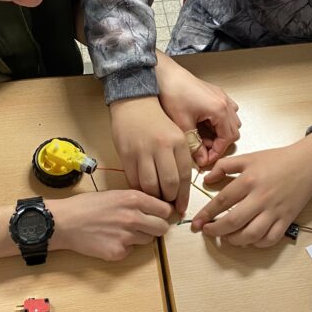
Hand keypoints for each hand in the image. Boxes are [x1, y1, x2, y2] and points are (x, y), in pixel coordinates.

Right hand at [48, 190, 173, 261]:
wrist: (64, 222)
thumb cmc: (86, 206)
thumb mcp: (114, 194)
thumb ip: (135, 200)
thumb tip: (155, 208)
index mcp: (134, 199)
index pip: (165, 210)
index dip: (162, 213)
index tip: (158, 215)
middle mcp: (134, 217)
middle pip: (162, 228)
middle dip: (156, 227)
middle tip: (145, 226)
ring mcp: (127, 236)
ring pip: (148, 240)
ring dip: (139, 237)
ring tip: (121, 231)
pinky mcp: (118, 252)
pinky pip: (131, 251)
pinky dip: (124, 248)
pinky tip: (110, 240)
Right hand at [109, 95, 192, 212]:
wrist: (134, 102)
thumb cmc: (157, 121)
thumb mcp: (176, 135)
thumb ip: (178, 158)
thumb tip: (178, 188)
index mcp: (179, 142)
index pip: (184, 177)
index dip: (183, 197)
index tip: (181, 208)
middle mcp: (163, 147)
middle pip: (169, 184)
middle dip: (169, 200)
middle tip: (166, 206)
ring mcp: (143, 151)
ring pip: (150, 185)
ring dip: (152, 197)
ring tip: (153, 200)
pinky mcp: (126, 154)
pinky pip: (133, 180)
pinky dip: (138, 189)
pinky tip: (141, 191)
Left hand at [155, 52, 240, 167]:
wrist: (165, 74)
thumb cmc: (173, 93)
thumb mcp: (182, 124)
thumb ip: (195, 144)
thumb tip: (201, 159)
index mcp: (219, 110)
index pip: (227, 139)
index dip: (216, 153)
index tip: (205, 160)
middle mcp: (224, 103)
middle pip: (233, 131)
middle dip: (220, 144)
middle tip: (204, 151)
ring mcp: (221, 96)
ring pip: (232, 121)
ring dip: (221, 132)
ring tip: (203, 137)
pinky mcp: (215, 93)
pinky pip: (227, 111)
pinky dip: (220, 121)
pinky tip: (205, 124)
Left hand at [191, 133, 311, 247]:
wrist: (307, 164)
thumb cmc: (277, 160)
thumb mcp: (248, 157)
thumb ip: (225, 166)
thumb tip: (207, 179)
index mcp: (249, 180)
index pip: (222, 201)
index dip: (206, 214)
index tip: (197, 223)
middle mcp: (261, 197)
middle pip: (233, 221)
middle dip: (216, 230)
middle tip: (208, 232)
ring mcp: (274, 211)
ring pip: (251, 235)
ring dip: (235, 240)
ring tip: (227, 237)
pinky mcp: (286, 220)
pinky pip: (270, 239)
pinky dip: (257, 244)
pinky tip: (249, 239)